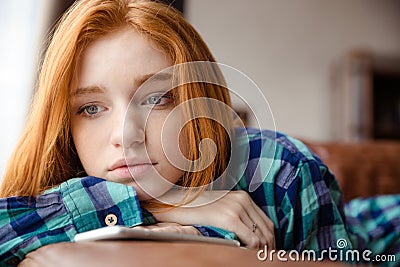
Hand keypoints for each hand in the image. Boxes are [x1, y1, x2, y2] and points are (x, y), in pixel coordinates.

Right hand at [144, 190, 275, 249]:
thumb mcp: (220, 211)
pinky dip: (252, 250)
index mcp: (242, 197)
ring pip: (262, 236)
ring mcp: (236, 207)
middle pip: (267, 230)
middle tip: (262, 260)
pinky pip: (252, 239)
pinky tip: (244, 254)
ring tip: (254, 259)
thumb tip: (253, 239)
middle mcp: (242, 200)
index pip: (266, 223)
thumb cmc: (195, 211)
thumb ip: (237, 219)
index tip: (265, 253)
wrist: (174, 205)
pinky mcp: (229, 217)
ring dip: (261, 251)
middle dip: (268, 248)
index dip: (269, 241)